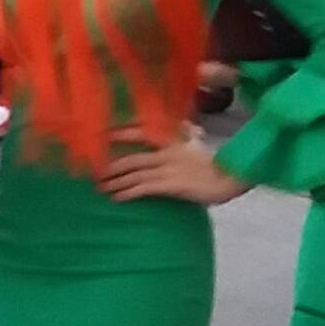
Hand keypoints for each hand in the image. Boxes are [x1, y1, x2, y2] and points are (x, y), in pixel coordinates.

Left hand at [96, 131, 246, 205]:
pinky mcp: (172, 186)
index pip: (143, 132)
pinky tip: (117, 197)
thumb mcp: (198, 143)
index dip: (122, 134)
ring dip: (115, 181)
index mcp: (173, 140)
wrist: (229, 179)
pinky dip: (128, 192)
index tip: (105, 137)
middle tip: (95, 173)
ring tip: (101, 187)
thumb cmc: (214, 164)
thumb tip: (187, 128)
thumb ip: (188, 133)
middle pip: (132, 158)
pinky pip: (144, 188)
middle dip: (112, 166)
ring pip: (135, 174)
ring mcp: (169, 169)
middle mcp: (168, 152)